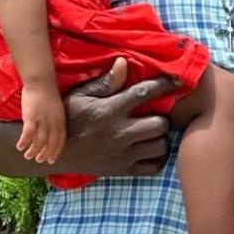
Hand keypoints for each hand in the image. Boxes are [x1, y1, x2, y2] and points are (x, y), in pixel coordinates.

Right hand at [18, 84, 65, 163]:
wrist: (41, 81)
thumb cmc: (47, 93)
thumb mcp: (56, 108)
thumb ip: (54, 120)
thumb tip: (48, 130)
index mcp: (60, 120)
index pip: (60, 139)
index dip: (56, 151)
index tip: (52, 160)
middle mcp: (53, 122)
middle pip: (50, 142)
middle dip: (45, 153)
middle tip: (39, 160)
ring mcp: (42, 120)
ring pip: (39, 140)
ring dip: (33, 150)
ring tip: (27, 156)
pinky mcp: (31, 116)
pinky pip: (28, 133)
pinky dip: (24, 142)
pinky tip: (19, 147)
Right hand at [59, 57, 176, 176]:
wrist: (55, 154)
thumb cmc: (68, 119)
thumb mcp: (80, 96)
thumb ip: (105, 83)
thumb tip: (124, 63)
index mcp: (109, 111)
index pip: (144, 93)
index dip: (165, 85)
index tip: (178, 81)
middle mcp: (119, 133)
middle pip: (160, 124)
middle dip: (164, 117)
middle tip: (159, 114)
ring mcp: (122, 154)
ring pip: (160, 146)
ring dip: (162, 138)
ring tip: (155, 132)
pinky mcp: (123, 171)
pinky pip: (154, 167)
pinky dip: (157, 158)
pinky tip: (151, 149)